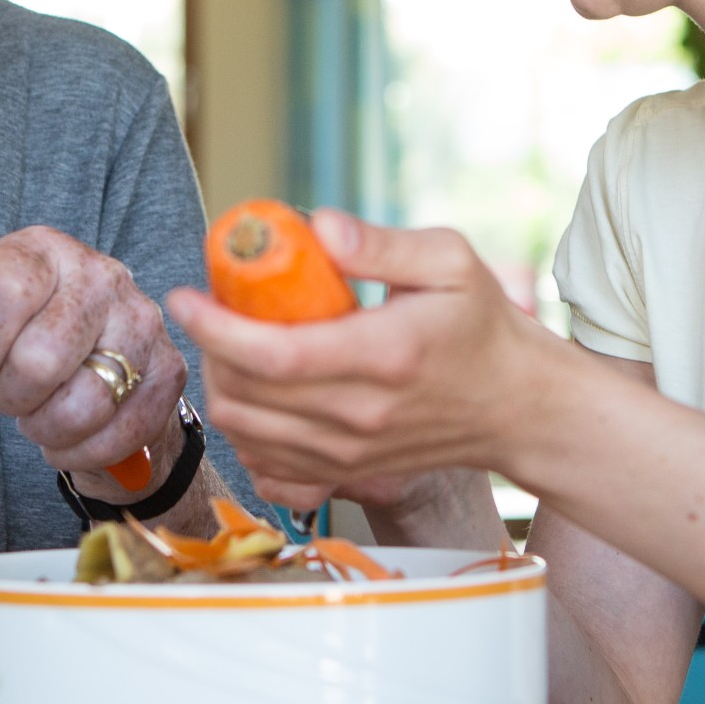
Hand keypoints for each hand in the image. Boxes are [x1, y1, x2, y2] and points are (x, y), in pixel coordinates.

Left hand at [0, 226, 187, 485]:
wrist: (104, 367)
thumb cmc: (27, 338)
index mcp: (44, 250)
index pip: (6, 292)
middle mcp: (101, 275)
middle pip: (41, 360)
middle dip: (10, 397)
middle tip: (8, 397)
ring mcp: (142, 321)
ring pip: (81, 404)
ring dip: (45, 428)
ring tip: (38, 418)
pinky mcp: (169, 371)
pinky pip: (116, 433)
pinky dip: (80, 451)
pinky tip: (66, 440)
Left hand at [167, 210, 555, 503]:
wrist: (518, 408)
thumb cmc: (484, 327)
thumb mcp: (450, 263)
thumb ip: (382, 244)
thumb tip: (318, 228)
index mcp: (381, 356)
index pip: (271, 354)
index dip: (214, 327)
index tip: (185, 295)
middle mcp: (359, 416)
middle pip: (245, 397)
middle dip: (209, 348)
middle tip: (213, 309)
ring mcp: (350, 455)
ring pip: (246, 434)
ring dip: (221, 387)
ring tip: (231, 345)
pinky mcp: (347, 475)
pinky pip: (268, 467)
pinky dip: (245, 434)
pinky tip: (255, 398)